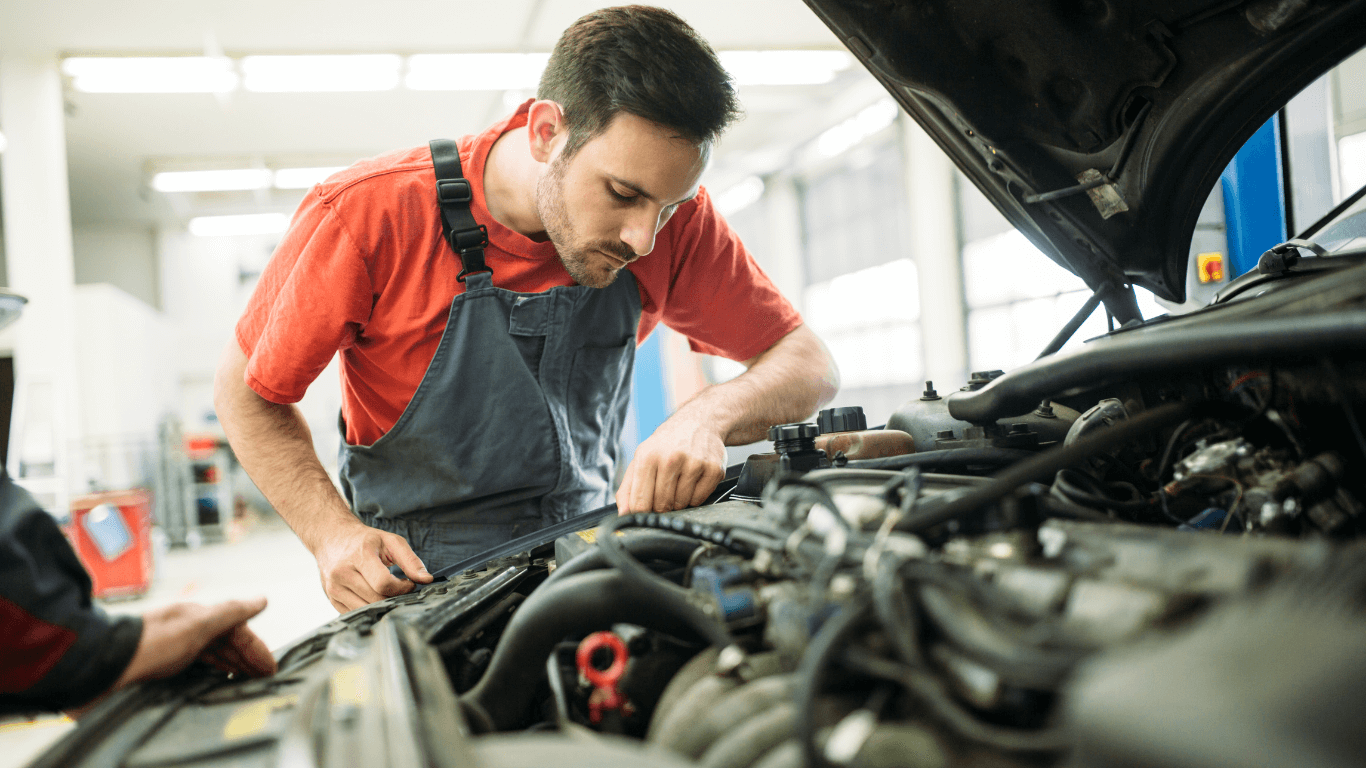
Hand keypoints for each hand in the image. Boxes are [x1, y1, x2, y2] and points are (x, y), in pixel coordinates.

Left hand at [117, 597, 276, 688]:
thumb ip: (232, 612)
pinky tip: (216, 679)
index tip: (270, 667)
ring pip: (214, 654)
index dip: (256, 648)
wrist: (107, 665)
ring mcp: (176, 646)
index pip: (238, 630)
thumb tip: (261, 600)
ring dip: (233, 665)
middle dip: (248, 659)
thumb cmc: (150, 644)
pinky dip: (213, 671)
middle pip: (227, 643)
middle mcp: (189, 628)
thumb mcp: (198, 625)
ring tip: (247, 679)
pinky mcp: (163, 664)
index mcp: (199, 616)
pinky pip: (198, 666)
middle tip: (264, 677)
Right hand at [312, 521, 432, 611]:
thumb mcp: (390, 541)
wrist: (332, 538)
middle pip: (375, 599)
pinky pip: (356, 613)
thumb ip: (410, 560)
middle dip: (394, 597)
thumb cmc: (365, 540)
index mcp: (359, 555)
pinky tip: (373, 596)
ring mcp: (334, 588)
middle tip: (400, 589)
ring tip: (387, 592)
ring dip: (382, 605)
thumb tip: (426, 579)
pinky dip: (369, 608)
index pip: (383, 583)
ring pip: (366, 610)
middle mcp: (342, 573)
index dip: (402, 588)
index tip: (409, 584)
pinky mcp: (332, 599)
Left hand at [616, 415, 726, 513]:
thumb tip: (623, 512)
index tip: (644, 511)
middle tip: (664, 491)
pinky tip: (693, 480)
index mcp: (647, 456)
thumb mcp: (642, 457)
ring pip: (681, 504)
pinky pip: (699, 500)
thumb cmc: (667, 443)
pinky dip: (695, 496)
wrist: (699, 422)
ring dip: (679, 500)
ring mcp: (694, 463)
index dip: (641, 512)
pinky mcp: (713, 469)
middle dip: (661, 505)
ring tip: (679, 481)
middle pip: (662, 505)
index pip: (640, 502)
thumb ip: (628, 487)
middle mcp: (671, 458)